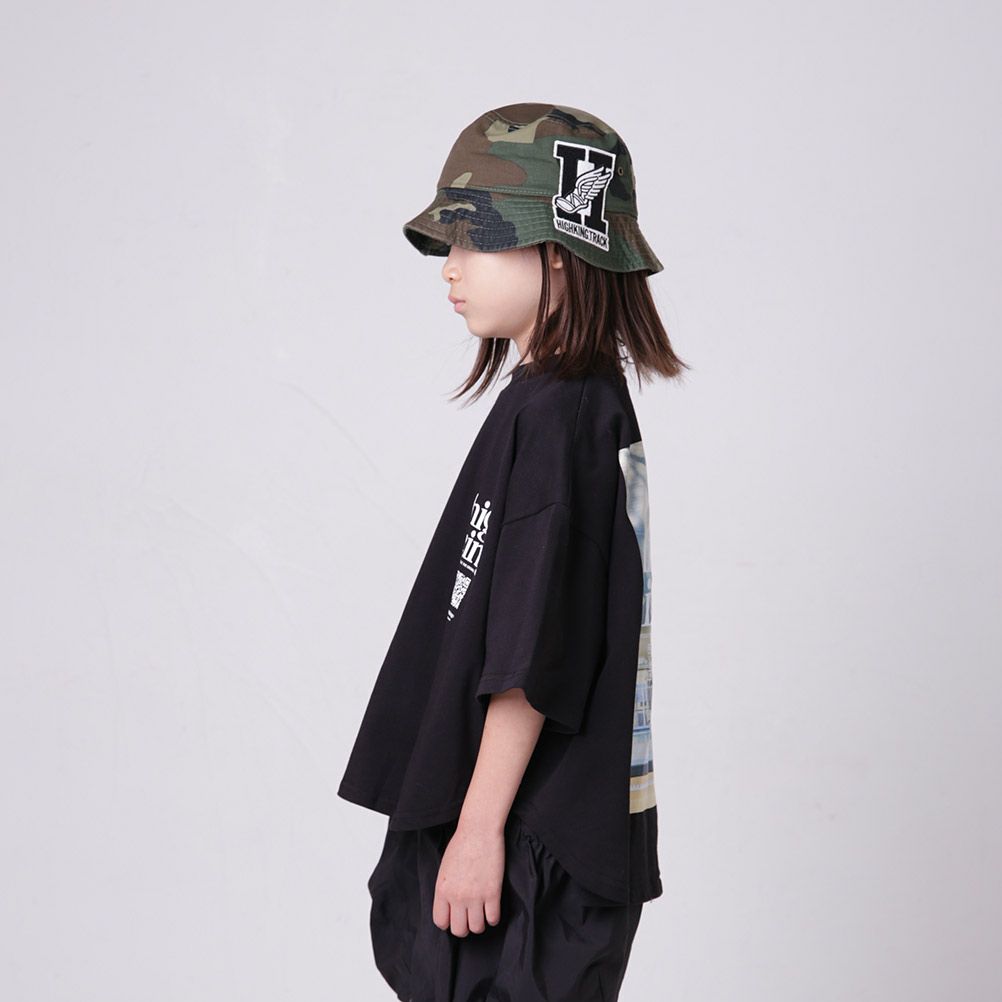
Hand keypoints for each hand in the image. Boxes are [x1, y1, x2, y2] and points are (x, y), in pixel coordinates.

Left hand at [432, 822, 504, 936]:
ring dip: (480, 923)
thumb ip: (445, 889)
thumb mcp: (445, 868)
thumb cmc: (461, 844)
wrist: (479, 829)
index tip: (455, 917)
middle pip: (459, 930)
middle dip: (464, 927)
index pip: (440, 922)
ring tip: (481, 913)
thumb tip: (449, 906)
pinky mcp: (493, 893)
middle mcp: (457, 896)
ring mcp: (475, 896)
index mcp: (442, 889)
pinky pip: (493, 918)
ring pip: (477, 927)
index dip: (448, 922)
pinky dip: (493, 917)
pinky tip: (492, 909)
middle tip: (469, 918)